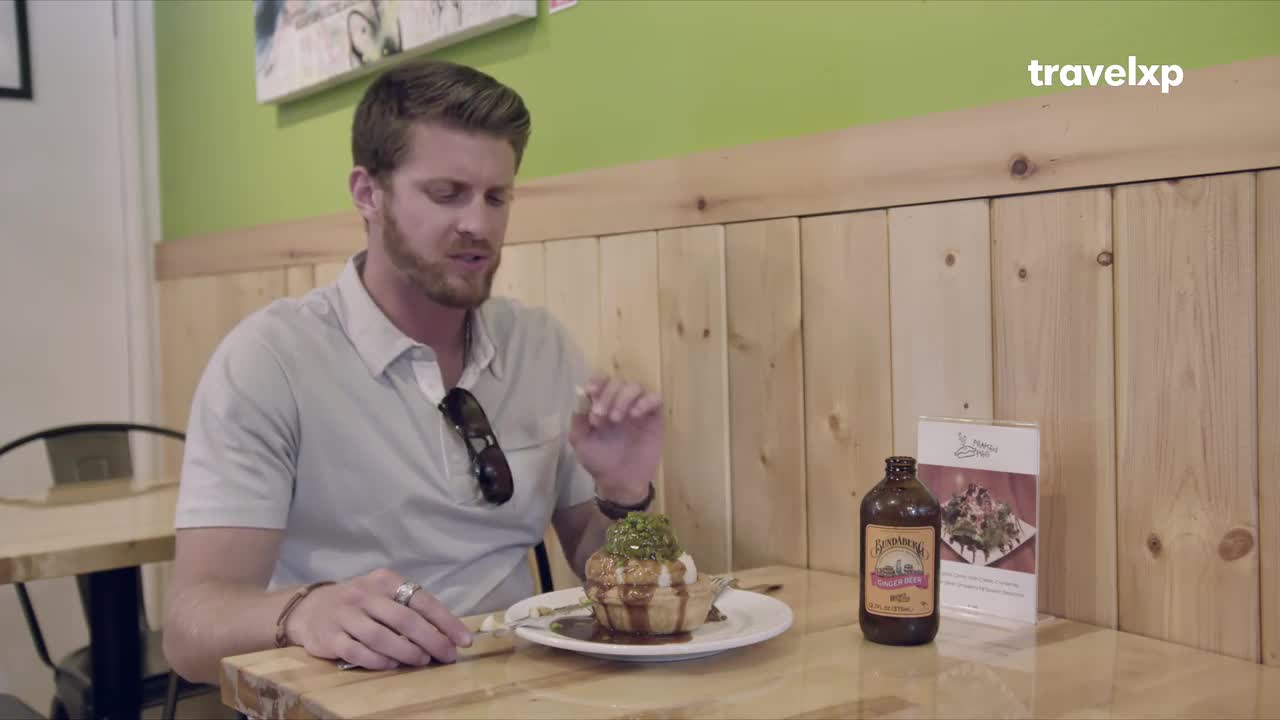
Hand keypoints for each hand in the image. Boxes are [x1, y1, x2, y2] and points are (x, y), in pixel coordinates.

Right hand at [284, 569, 471, 670]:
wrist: (310, 609)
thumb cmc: (358, 604)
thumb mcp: (383, 594)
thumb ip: (409, 608)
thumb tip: (446, 632)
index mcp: (384, 581)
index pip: (422, 600)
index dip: (446, 622)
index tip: (463, 640)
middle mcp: (364, 595)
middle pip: (404, 619)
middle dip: (432, 639)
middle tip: (447, 655)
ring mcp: (346, 616)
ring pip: (381, 636)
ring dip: (407, 651)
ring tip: (423, 661)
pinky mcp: (330, 637)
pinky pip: (358, 652)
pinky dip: (378, 660)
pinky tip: (392, 665)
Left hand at [570, 375, 663, 504]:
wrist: (621, 482)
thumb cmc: (600, 462)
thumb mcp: (581, 442)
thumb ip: (578, 419)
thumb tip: (580, 395)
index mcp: (602, 405)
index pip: (602, 381)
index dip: (597, 381)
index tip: (590, 392)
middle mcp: (621, 403)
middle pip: (617, 382)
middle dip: (607, 395)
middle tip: (600, 417)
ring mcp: (639, 409)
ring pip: (635, 386)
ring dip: (623, 398)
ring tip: (616, 419)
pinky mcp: (655, 417)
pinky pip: (655, 398)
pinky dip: (645, 401)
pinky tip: (635, 415)